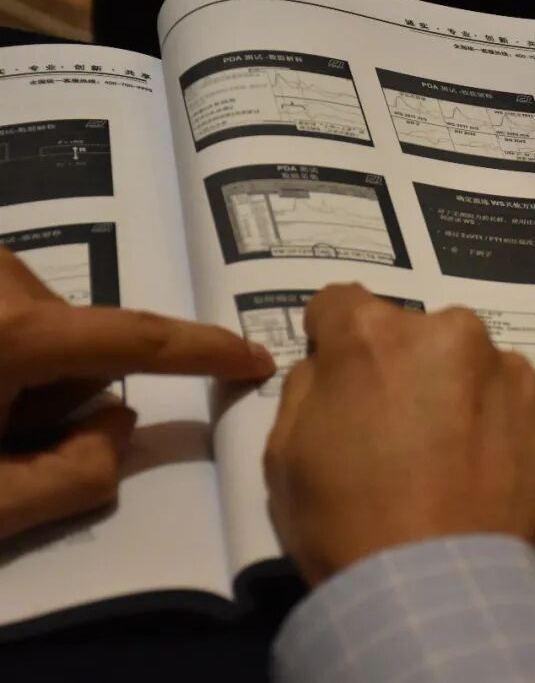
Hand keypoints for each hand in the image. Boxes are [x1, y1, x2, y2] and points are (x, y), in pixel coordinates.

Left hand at [0, 248, 274, 541]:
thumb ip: (76, 477)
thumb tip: (120, 420)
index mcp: (9, 334)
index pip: (139, 339)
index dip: (206, 352)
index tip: (258, 358)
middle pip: (87, 343)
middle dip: (62, 392)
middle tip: (1, 437)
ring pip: (52, 327)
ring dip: (27, 372)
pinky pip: (17, 309)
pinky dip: (5, 350)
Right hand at [263, 284, 534, 583]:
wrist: (438, 597)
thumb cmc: (346, 525)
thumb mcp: (285, 454)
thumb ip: (310, 386)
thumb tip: (333, 365)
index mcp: (376, 336)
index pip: (342, 303)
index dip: (336, 339)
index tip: (345, 378)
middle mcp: (453, 333)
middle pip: (421, 336)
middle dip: (411, 370)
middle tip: (408, 435)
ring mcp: (514, 374)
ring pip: (481, 371)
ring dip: (467, 399)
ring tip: (460, 467)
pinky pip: (525, 411)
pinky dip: (511, 435)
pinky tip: (497, 483)